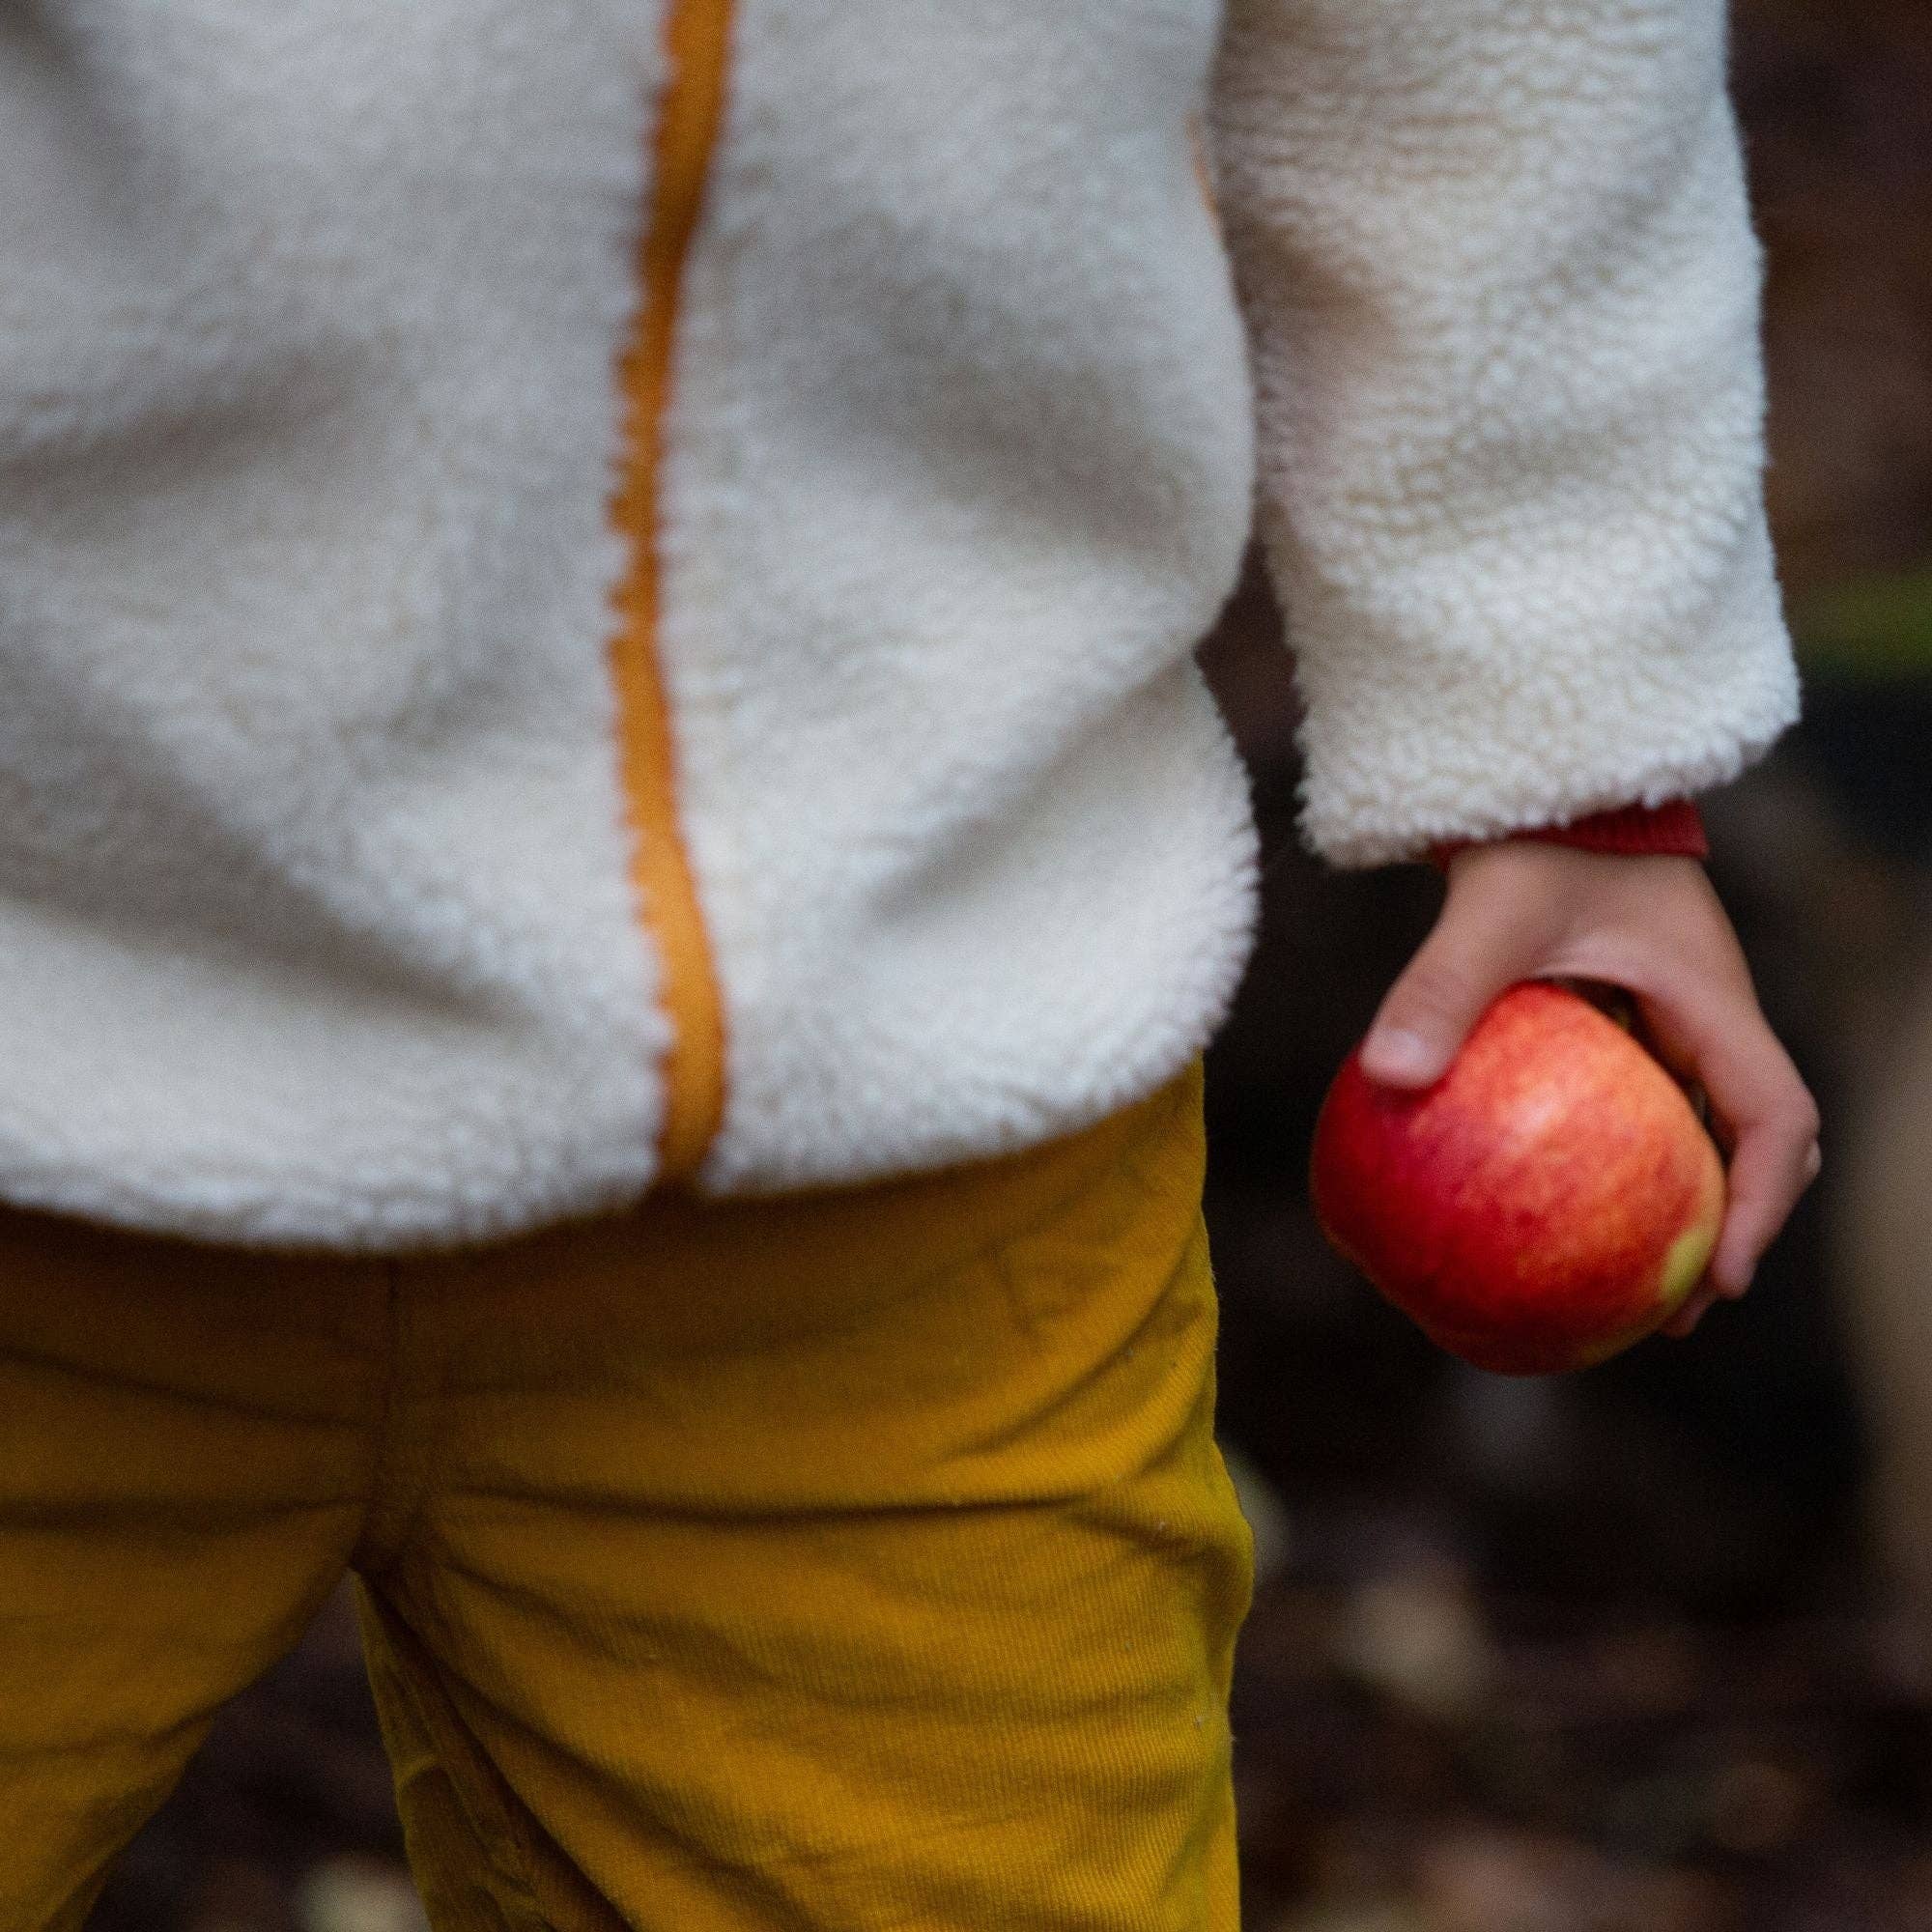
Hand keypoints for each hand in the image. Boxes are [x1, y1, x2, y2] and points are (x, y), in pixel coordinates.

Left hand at [1360, 842, 1820, 1337]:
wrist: (1538, 774)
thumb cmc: (1531, 834)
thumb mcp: (1488, 911)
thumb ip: (1442, 987)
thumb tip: (1385, 1081)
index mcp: (1710, 998)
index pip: (1775, 1117)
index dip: (1762, 1203)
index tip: (1720, 1275)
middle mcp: (1704, 1013)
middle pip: (1750, 1141)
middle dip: (1726, 1227)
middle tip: (1670, 1310)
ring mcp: (1667, 1012)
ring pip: (1695, 1125)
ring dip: (1674, 1199)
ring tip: (1619, 1279)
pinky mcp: (1620, 1009)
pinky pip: (1632, 1100)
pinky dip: (1613, 1155)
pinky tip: (1540, 1195)